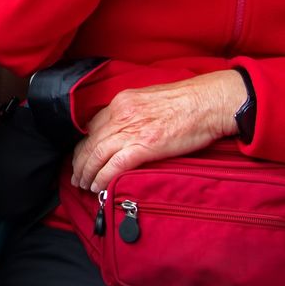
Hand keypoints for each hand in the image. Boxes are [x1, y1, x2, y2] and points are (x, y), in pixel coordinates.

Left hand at [70, 70, 245, 192]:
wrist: (208, 102)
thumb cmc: (186, 101)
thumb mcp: (150, 98)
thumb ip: (133, 112)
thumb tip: (125, 128)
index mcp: (122, 101)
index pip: (92, 126)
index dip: (84, 145)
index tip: (81, 158)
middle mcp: (121, 114)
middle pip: (91, 141)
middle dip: (81, 162)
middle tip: (77, 177)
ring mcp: (132, 130)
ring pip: (97, 154)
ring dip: (88, 172)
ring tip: (85, 185)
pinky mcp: (145, 146)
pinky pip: (115, 165)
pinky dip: (103, 177)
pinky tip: (99, 186)